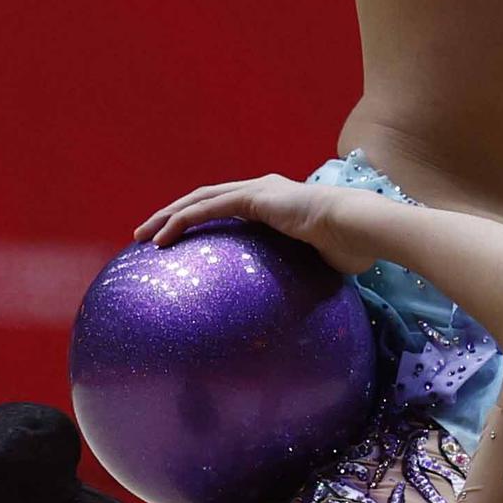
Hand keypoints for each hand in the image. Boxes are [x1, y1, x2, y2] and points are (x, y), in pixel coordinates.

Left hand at [133, 173, 373, 271]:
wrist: (360, 228)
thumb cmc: (348, 250)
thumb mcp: (314, 266)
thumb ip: (297, 277)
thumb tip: (298, 312)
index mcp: (272, 205)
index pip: (226, 209)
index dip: (199, 222)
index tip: (177, 242)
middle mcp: (260, 191)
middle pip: (204, 200)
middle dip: (171, 216)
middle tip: (146, 236)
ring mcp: (256, 191)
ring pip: (198, 200)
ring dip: (166, 216)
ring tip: (142, 236)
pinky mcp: (253, 197)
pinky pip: (207, 208)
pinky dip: (181, 221)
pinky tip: (161, 239)